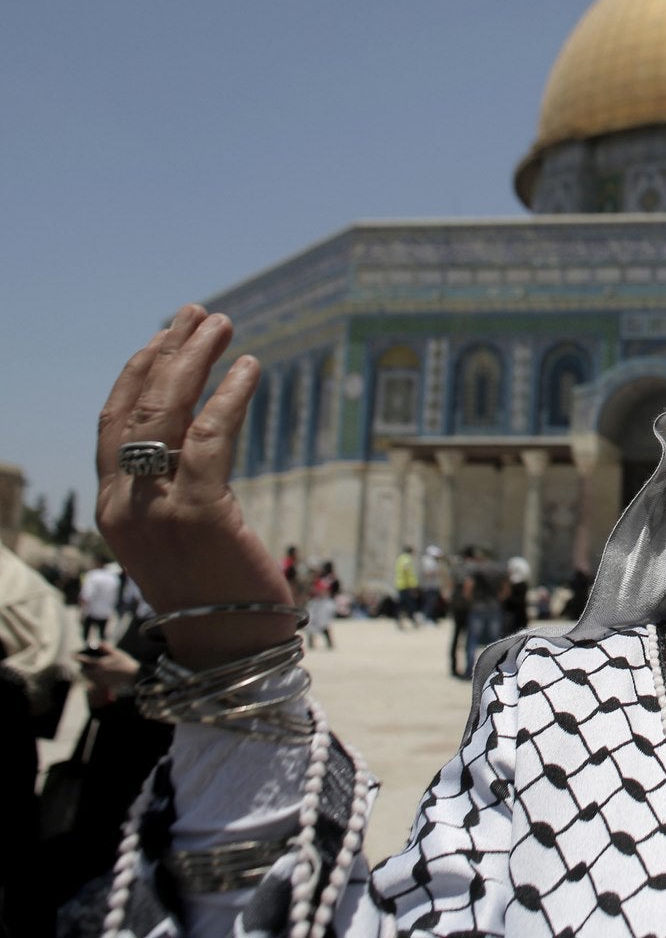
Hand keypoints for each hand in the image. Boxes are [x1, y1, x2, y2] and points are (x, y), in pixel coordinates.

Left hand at [77, 643, 140, 695]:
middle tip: (82, 665)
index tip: (71, 655)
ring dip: (87, 673)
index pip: (85, 660)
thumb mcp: (116, 653)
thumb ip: (105, 648)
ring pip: (88, 677)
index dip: (77, 657)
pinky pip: (95, 682)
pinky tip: (98, 676)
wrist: (132, 675)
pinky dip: (94, 679)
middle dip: (82, 668)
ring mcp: (100, 679)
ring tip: (89, 670)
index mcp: (100, 664)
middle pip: (84, 671)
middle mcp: (98, 672)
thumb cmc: (125, 663)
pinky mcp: (104, 684)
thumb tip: (97, 642)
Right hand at [95, 306, 293, 667]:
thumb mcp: (180, 543)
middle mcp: (124, 505)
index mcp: (113, 511)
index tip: (164, 337)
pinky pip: (210, 436)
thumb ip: (175, 498)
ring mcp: (156, 508)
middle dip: (167, 353)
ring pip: (167, 413)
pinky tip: (249, 368)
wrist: (229, 653)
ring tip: (223, 325)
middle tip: (199, 315)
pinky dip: (230, 395)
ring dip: (196, 360)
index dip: (137, 375)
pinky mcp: (198, 512)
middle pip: (137, 408)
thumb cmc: (216, 601)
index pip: (113, 425)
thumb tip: (199, 454)